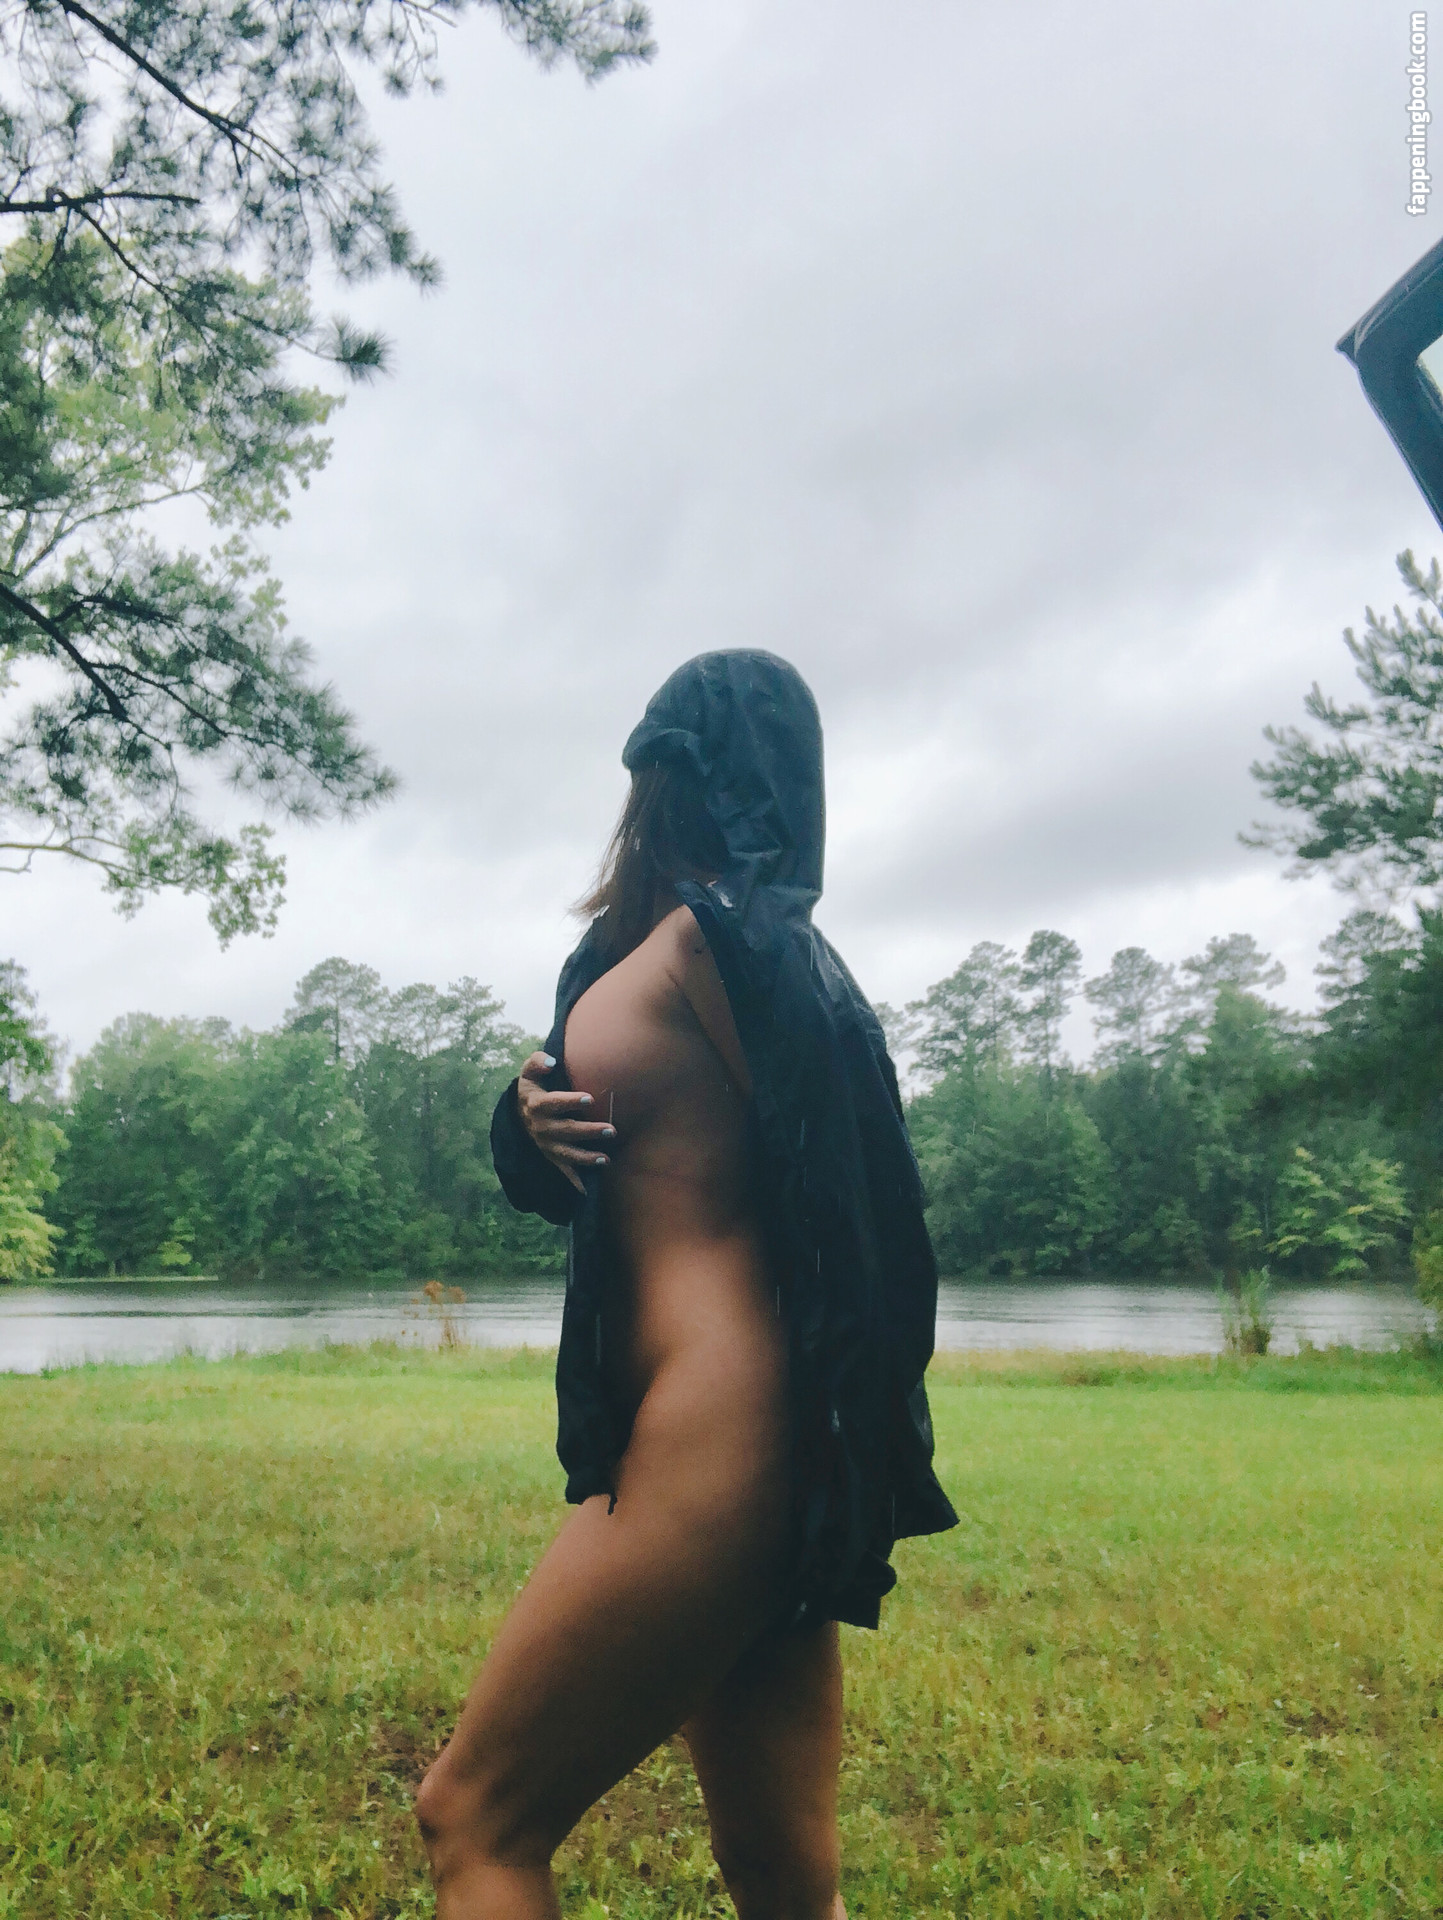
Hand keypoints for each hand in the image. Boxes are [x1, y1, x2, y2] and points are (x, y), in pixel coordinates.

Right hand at [515, 1051, 613, 1193]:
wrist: (518, 1113)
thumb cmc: (533, 1087)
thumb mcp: (530, 1071)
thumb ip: (538, 1062)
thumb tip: (551, 1062)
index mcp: (537, 1105)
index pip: (554, 1103)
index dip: (571, 1101)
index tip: (590, 1098)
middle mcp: (541, 1127)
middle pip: (566, 1131)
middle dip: (589, 1132)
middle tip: (612, 1130)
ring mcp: (547, 1145)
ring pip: (567, 1154)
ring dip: (586, 1158)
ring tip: (606, 1159)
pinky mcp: (552, 1156)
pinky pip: (564, 1170)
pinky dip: (575, 1181)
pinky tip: (588, 1191)